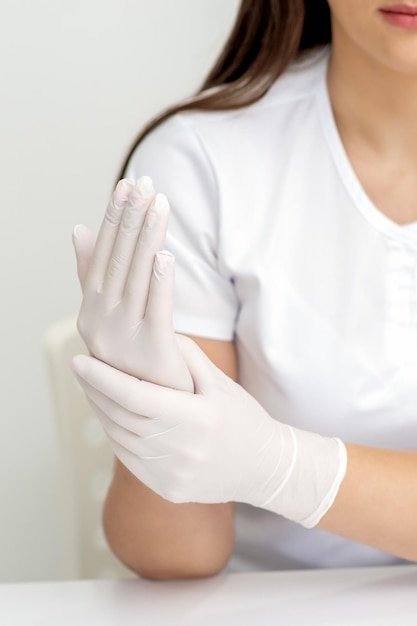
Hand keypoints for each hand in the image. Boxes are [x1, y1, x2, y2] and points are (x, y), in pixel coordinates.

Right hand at [72, 176, 192, 391]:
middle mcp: (100, 323)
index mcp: (91, 310)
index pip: (103, 254)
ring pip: (138, 278)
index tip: (127, 184)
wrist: (155, 409)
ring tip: (159, 204)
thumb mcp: (110, 315)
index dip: (116, 218)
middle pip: (119, 261)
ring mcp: (124, 340)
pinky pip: (158, 312)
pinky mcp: (152, 354)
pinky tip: (166, 255)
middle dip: (132, 219)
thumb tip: (78, 228)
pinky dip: (161, 282)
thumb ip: (93, 274)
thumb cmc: (136, 356)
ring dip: (148, 238)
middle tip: (145, 182)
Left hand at [72, 331, 346, 527]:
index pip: (136, 396)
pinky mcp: (168, 489)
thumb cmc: (244, 418)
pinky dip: (115, 435)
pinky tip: (112, 416)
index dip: (103, 378)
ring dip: (102, 412)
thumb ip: (187, 357)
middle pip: (121, 417)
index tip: (79, 361)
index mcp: (197, 418)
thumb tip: (155, 333)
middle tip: (82, 368)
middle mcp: (182, 450)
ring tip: (93, 388)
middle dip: (95, 390)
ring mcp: (173, 474)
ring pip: (120, 438)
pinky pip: (129, 460)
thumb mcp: (222, 383)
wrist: (265, 468)